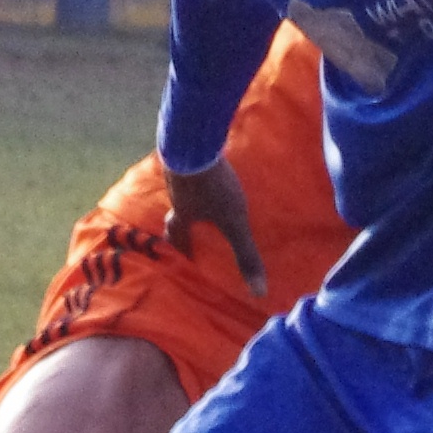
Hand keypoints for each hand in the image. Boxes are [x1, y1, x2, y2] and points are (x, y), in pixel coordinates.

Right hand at [164, 157, 266, 299]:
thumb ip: (246, 254)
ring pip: (180, 189)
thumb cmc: (212, 187)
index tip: (181, 256)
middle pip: (173, 212)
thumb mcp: (234, 222)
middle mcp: (176, 193)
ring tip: (195, 199)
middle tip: (181, 228)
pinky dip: (194, 171)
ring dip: (186, 197)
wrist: (192, 140)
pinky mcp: (184, 149)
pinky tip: (205, 166)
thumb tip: (258, 292)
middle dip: (177, 222)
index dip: (180, 249)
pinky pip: (188, 165)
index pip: (177, 238)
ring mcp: (177, 169)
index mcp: (184, 214)